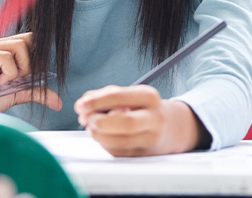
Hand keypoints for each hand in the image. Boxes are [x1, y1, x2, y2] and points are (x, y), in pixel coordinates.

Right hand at [0, 32, 61, 111]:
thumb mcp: (18, 94)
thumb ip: (37, 92)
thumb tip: (58, 103)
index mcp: (1, 48)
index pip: (28, 39)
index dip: (33, 57)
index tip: (26, 76)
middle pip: (27, 40)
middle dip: (29, 63)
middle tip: (17, 80)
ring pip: (19, 46)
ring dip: (20, 69)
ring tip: (7, 82)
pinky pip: (7, 57)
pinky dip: (10, 73)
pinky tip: (0, 83)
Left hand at [75, 85, 204, 156]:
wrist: (171, 127)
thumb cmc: (142, 108)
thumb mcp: (130, 95)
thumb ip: (105, 95)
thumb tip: (83, 104)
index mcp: (149, 97)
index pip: (119, 97)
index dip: (96, 102)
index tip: (80, 106)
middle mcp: (155, 118)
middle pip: (125, 123)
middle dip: (100, 123)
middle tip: (87, 121)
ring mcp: (152, 138)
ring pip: (120, 142)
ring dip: (99, 136)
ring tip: (93, 129)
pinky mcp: (145, 155)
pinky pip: (118, 153)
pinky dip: (105, 145)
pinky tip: (104, 138)